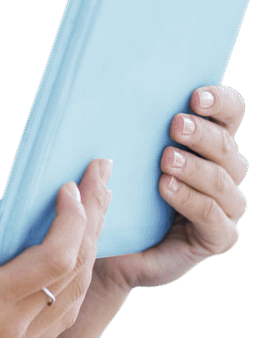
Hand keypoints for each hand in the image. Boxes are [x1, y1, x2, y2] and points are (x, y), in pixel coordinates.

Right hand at [0, 159, 112, 337]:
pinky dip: (76, 276)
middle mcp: (14, 329)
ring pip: (75, 292)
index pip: (54, 255)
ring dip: (90, 245)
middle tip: (101, 173)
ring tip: (95, 206)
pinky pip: (62, 312)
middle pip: (76, 268)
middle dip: (93, 217)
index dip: (71, 216)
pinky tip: (73, 254)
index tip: (67, 182)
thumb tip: (2, 207)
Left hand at [90, 85, 248, 298]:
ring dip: (195, 168)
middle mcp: (224, 172)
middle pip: (227, 146)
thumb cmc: (116, 192)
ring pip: (223, 181)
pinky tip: (167, 188)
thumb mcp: (123, 155)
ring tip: (166, 159)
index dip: (220, 101)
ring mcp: (226, 206)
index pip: (230, 113)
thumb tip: (111, 90)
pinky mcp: (218, 237)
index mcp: (208, 144)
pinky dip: (191, 200)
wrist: (108, 247)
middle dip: (203, 133)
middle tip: (175, 125)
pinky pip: (214, 217)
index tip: (194, 96)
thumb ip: (130, 128)